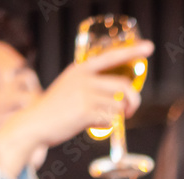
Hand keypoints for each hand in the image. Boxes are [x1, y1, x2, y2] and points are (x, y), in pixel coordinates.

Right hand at [0, 41, 153, 176]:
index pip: (111, 56)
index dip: (132, 51)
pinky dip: (108, 126)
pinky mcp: (86, 112)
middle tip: (130, 111)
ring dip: (120, 115)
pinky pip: (111, 119)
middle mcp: (84, 79)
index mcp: (81, 69)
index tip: (149, 47)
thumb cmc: (55, 109)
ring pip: (119, 105)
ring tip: (109, 120)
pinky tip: (94, 126)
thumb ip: (90, 85)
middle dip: (133, 100)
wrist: (34, 124)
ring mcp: (85, 95)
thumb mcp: (70, 87)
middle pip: (124, 86)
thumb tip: (118, 95)